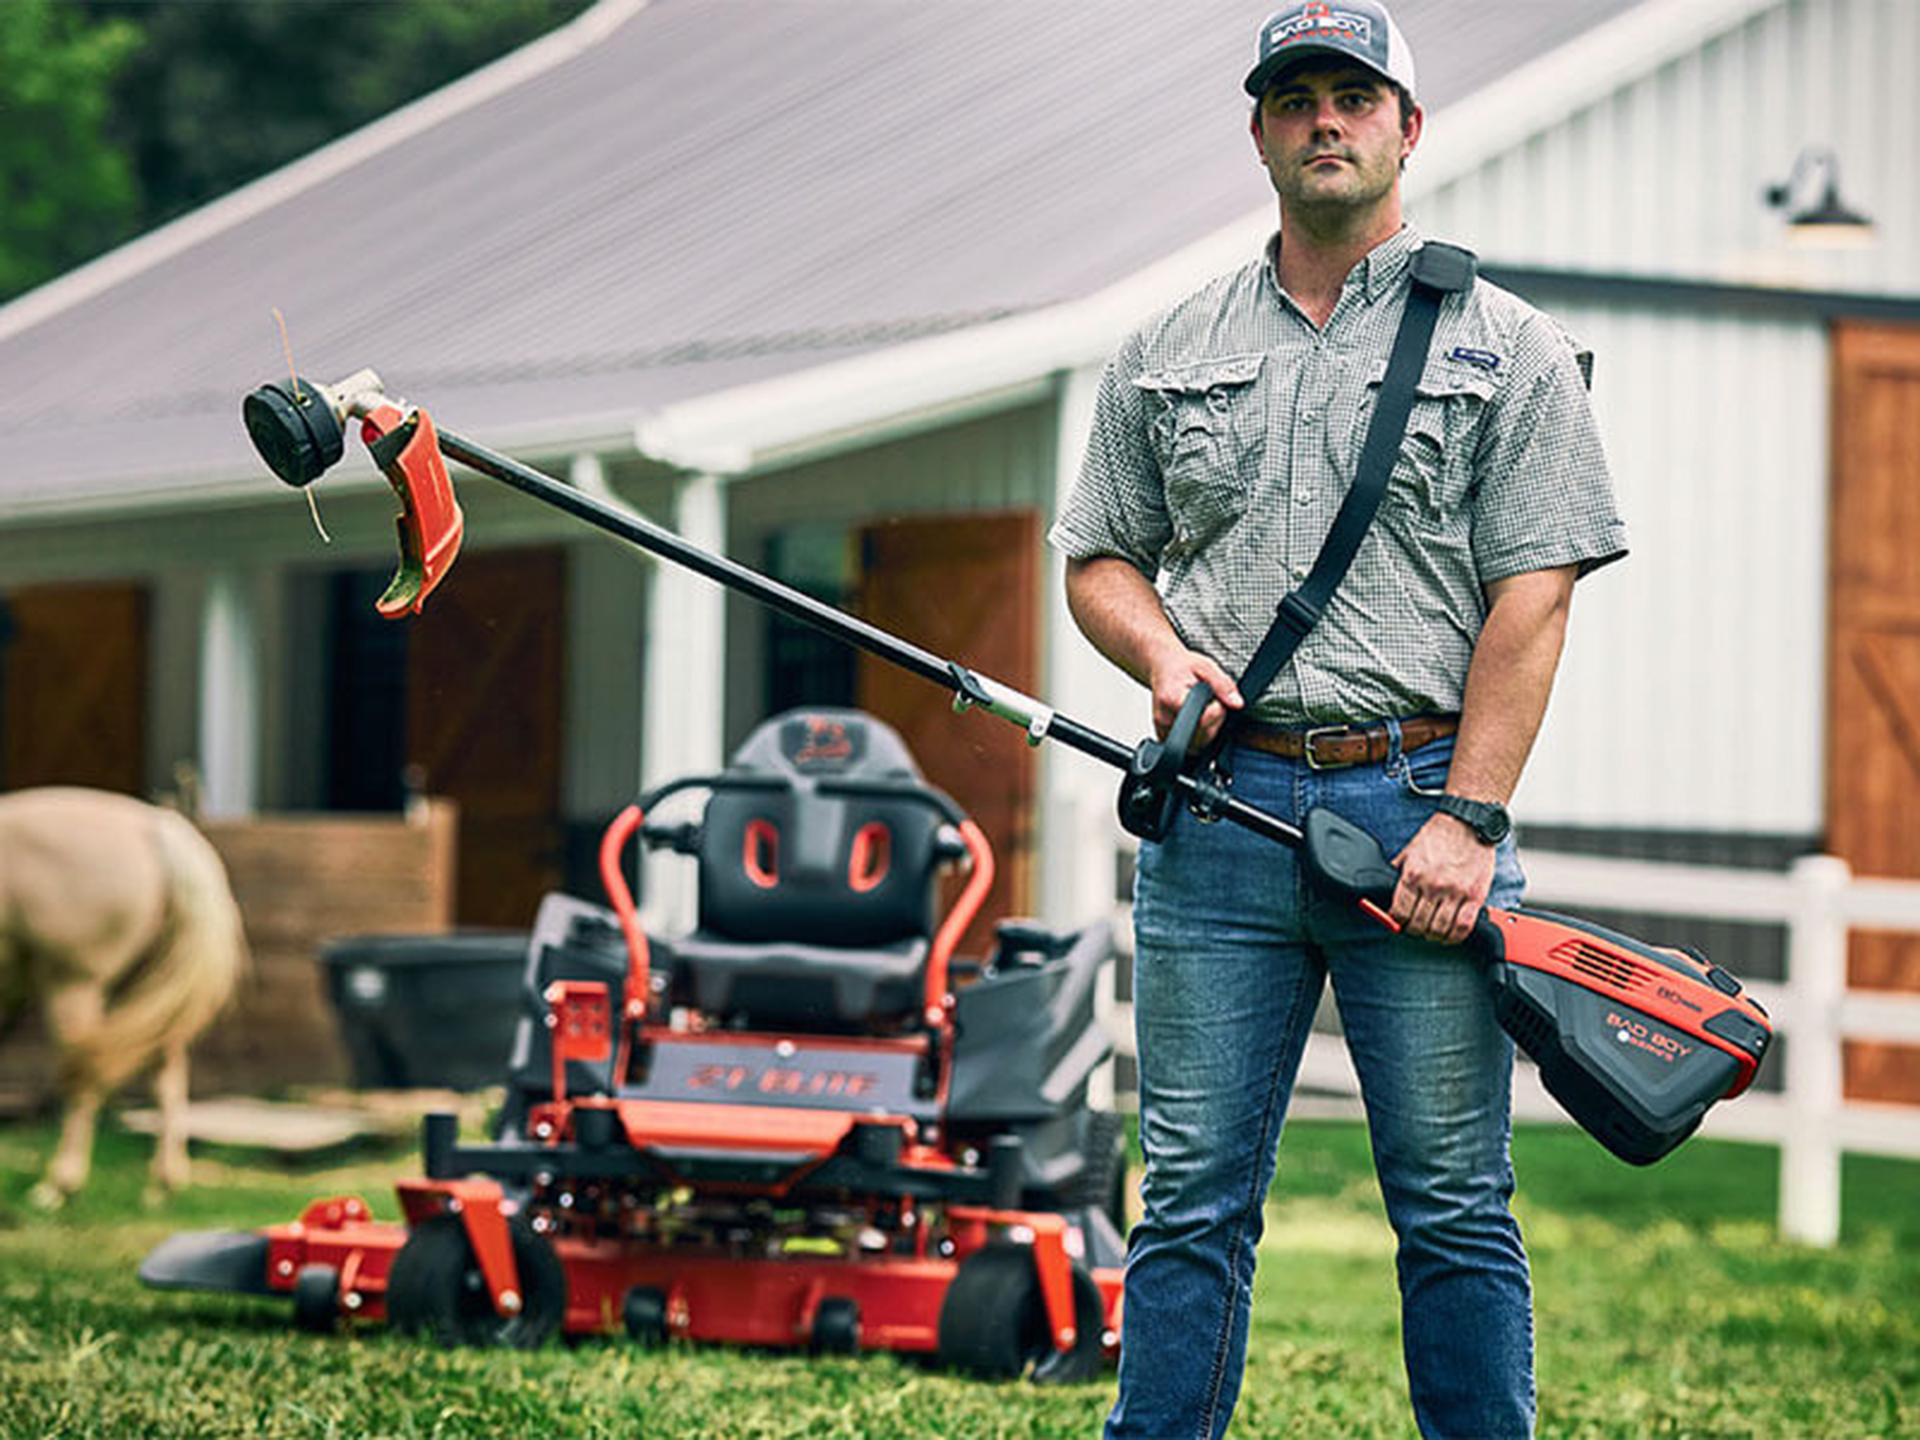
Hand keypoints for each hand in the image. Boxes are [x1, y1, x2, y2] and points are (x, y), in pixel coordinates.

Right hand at [1147, 652, 1242, 750]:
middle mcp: (1164, 718)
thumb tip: (1237, 703)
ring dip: (1206, 729)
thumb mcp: (1206, 666)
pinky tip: (1194, 717)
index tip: (1215, 697)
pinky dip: (1197, 734)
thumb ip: (1223, 685)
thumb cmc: (1181, 666)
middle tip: (1209, 701)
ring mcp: (1162, 729)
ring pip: (1197, 744)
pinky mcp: (1163, 736)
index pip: (1203, 719)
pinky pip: (1189, 745)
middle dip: (1213, 720)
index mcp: (1172, 699)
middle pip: (1202, 735)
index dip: (1217, 709)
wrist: (1162, 667)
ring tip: (1201, 708)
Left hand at [1389, 812, 1495, 943]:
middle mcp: (1433, 885)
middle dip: (1414, 931)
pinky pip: (1464, 926)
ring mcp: (1455, 892)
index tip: (1399, 922)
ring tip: (1431, 934)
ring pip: (1440, 929)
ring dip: (1433, 937)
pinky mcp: (1475, 896)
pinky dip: (1455, 936)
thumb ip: (1397, 870)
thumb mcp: (1408, 851)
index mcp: (1413, 875)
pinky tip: (1450, 935)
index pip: (1399, 912)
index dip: (1397, 922)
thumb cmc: (1438, 836)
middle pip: (1419, 924)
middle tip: (1415, 929)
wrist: (1466, 823)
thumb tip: (1383, 886)